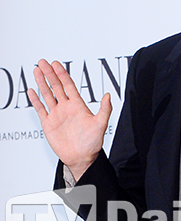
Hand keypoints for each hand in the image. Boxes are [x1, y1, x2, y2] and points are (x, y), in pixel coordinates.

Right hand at [27, 59, 111, 179]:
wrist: (82, 158)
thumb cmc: (93, 142)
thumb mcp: (101, 124)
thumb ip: (105, 109)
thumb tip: (108, 95)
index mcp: (78, 105)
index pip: (68, 85)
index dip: (62, 74)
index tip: (56, 64)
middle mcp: (66, 107)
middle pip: (56, 86)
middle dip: (49, 74)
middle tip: (42, 62)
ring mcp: (57, 115)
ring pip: (47, 95)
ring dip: (41, 83)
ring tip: (36, 71)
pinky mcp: (48, 124)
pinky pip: (40, 109)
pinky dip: (35, 100)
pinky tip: (32, 90)